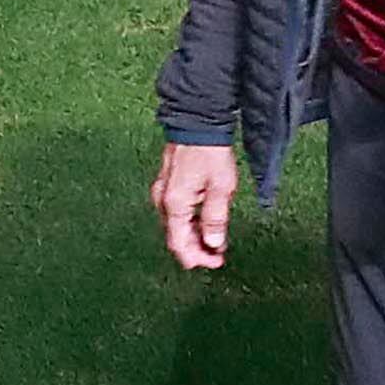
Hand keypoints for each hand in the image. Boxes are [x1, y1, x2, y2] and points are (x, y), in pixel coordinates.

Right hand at [152, 142, 238, 271]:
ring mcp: (163, 191)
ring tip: (216, 239)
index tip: (216, 262)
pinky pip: (176, 212)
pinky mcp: (167, 184)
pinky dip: (190, 221)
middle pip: (176, 236)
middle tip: (218, 255)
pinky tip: (205, 221)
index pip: (179, 244)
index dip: (197, 258)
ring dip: (195, 236)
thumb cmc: (209, 151)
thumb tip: (213, 244)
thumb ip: (215, 219)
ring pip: (176, 225)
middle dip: (197, 249)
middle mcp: (163, 200)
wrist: (198, 121)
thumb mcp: (221, 188)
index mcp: (174, 204)